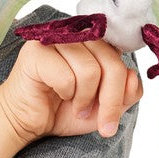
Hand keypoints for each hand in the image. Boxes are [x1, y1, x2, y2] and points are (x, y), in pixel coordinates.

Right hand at [0, 38, 142, 145]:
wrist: (26, 122)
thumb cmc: (62, 110)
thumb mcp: (103, 107)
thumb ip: (125, 93)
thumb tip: (131, 77)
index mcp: (94, 42)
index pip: (121, 58)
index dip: (121, 88)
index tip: (111, 117)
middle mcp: (76, 35)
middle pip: (111, 62)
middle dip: (109, 100)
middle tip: (101, 122)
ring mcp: (55, 39)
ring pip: (90, 69)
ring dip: (84, 98)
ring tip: (75, 106)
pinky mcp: (36, 51)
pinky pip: (66, 75)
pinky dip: (66, 93)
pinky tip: (57, 95)